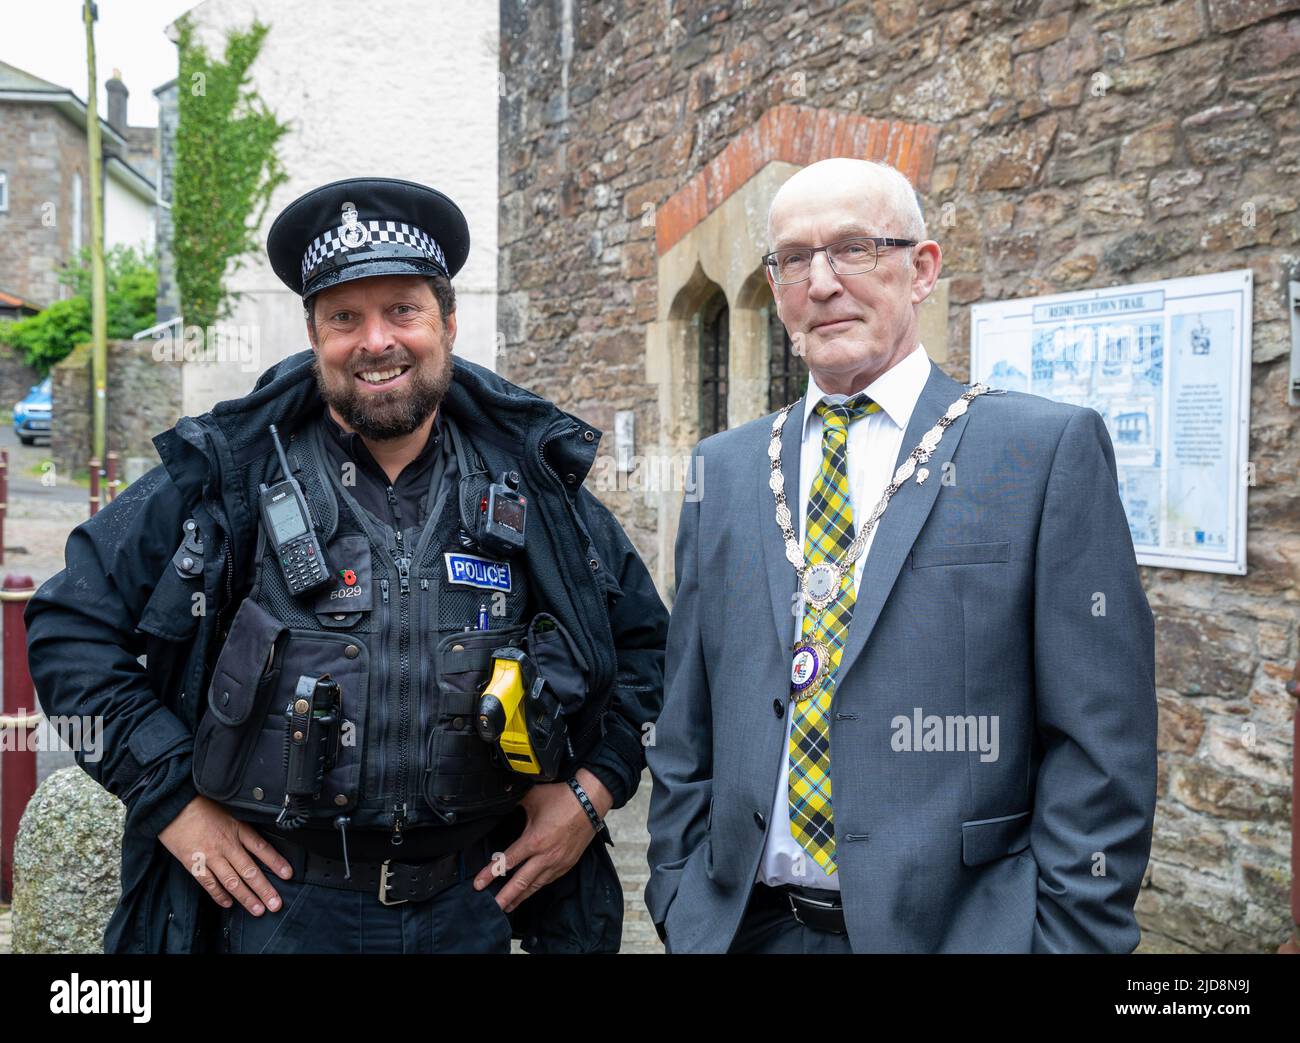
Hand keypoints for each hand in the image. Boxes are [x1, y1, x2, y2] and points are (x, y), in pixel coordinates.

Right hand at [158, 795, 293, 915]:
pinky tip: (228, 903)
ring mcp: (210, 856)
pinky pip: (209, 884)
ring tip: (258, 910)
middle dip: (264, 889)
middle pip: (250, 870)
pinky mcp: (193, 863)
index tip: (288, 875)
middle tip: (276, 904)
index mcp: (237, 828)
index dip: (276, 862)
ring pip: (232, 881)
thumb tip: (255, 838)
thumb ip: (242, 824)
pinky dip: (219, 895)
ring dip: (246, 897)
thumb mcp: (228, 808)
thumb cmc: (200, 804)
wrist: (172, 805)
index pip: (262, 848)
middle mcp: (226, 844)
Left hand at [471, 768, 611, 912]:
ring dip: (521, 897)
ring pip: (535, 885)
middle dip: (505, 897)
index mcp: (533, 841)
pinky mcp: (568, 863)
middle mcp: (545, 856)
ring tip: (509, 906)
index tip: (478, 885)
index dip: (490, 874)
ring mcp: (558, 862)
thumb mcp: (532, 797)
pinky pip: (549, 880)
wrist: (591, 801)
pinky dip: (537, 887)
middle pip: (520, 883)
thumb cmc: (562, 798)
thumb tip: (501, 801)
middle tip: (493, 909)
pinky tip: (531, 890)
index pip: (506, 862)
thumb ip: (514, 803)